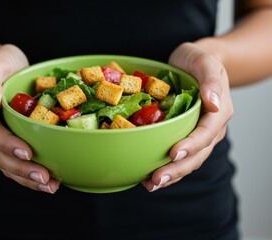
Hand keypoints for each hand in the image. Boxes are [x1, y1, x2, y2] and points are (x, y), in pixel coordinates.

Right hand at [0, 44, 59, 193]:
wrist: (2, 67)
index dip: (9, 144)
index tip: (28, 153)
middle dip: (22, 169)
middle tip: (45, 178)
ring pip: (7, 164)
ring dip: (27, 178)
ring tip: (50, 186)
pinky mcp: (7, 142)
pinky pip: (14, 162)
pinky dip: (29, 173)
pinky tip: (47, 180)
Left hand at [142, 42, 233, 191]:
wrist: (192, 63)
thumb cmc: (198, 61)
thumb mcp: (205, 62)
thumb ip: (211, 80)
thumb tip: (213, 103)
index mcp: (218, 111)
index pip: (206, 133)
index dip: (192, 145)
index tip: (174, 153)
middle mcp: (210, 128)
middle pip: (197, 154)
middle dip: (177, 169)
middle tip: (156, 179)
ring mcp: (198, 135)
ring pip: (188, 160)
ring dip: (171, 175)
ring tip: (150, 184)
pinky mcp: (185, 136)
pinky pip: (179, 156)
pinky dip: (166, 167)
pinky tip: (149, 175)